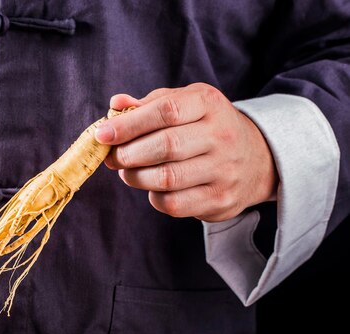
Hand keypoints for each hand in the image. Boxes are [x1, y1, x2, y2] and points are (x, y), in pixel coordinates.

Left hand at [95, 83, 278, 221]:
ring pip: (166, 178)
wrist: (256, 159)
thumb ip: (149, 104)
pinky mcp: (221, 199)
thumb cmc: (205, 127)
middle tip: (113, 158)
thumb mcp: (184, 104)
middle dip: (128, 154)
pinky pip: (174, 204)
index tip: (102, 134)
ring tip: (128, 172)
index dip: (129, 124)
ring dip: (136, 177)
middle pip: (165, 146)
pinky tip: (153, 187)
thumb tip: (116, 105)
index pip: (166, 111)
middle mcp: (221, 135)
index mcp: (208, 103)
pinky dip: (154, 197)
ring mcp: (224, 170)